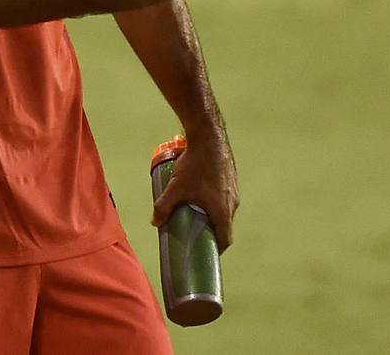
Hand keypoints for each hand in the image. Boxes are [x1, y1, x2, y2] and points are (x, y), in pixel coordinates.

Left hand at [152, 133, 238, 251]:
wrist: (209, 136)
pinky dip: (215, 200)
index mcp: (223, 210)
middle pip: (224, 225)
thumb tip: (155, 222)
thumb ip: (163, 207)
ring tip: (195, 213)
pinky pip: (224, 196)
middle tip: (195, 234)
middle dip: (210, 232)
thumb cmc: (195, 164)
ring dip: (212, 214)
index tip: (205, 253)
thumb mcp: (175, 187)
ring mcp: (234, 190)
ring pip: (224, 209)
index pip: (225, 239)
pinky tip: (200, 193)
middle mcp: (232, 202)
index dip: (215, 250)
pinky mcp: (231, 178)